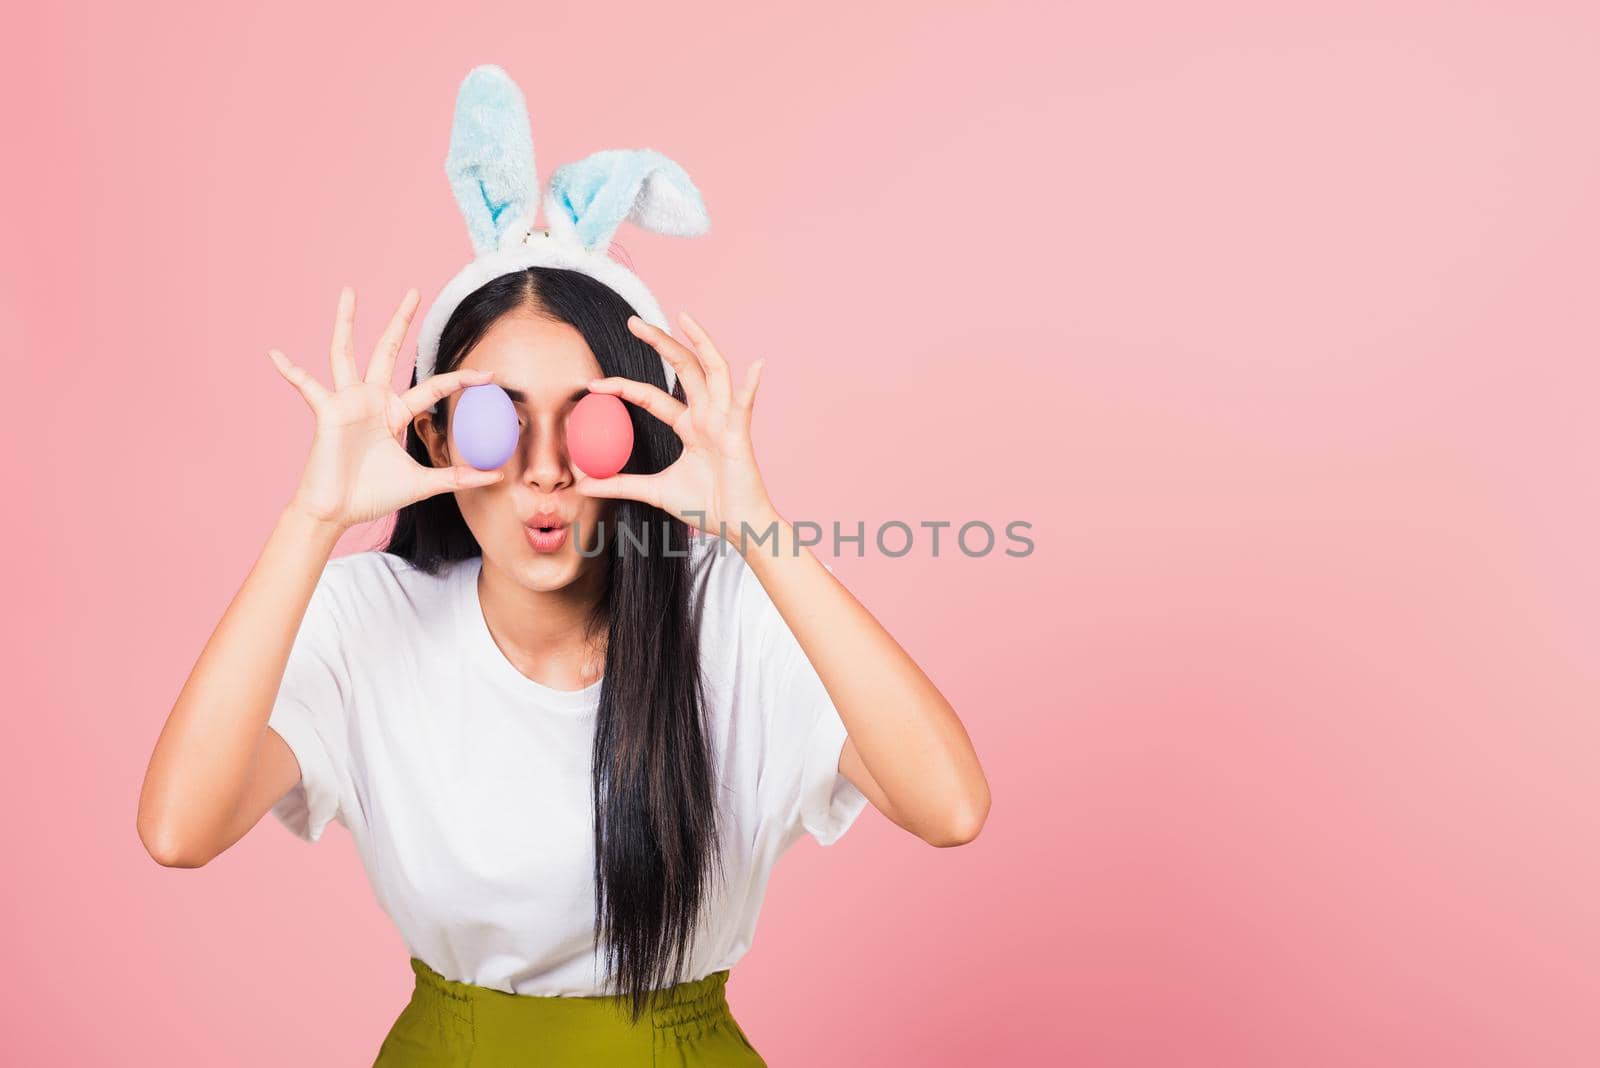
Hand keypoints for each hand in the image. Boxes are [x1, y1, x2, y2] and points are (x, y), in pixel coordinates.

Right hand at [269, 286, 503, 529]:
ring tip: (348, 292)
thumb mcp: (423, 484)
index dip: (461, 379)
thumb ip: (457, 477)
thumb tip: (496, 476)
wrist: (337, 512)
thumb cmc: (372, 495)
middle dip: (400, 321)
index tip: (489, 375)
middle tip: (414, 291)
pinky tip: (275, 354)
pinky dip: (290, 371)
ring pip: (345, 353)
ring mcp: (347, 402)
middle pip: (387, 351)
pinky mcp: (327, 411)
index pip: (433, 387)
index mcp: (394, 413)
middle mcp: (371, 400)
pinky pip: (306, 386)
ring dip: (346, 323)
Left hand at [577, 311, 777, 545]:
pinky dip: (751, 385)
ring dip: (702, 342)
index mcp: (690, 426)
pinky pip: (745, 405)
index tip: (594, 384)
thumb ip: (621, 484)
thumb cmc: (706, 508)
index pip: (652, 396)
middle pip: (683, 368)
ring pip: (713, 371)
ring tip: (685, 317)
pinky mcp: (740, 434)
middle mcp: (707, 415)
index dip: (623, 387)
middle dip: (660, 342)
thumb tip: (583, 485)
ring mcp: (725, 420)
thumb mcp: (655, 492)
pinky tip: (756, 365)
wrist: (737, 527)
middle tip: (633, 321)